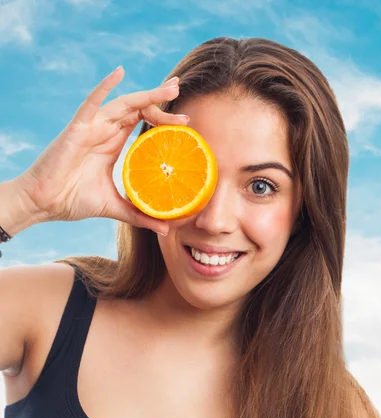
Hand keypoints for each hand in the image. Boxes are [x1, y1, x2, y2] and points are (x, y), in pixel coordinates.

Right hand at [15, 66, 188, 234]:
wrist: (44, 203)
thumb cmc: (74, 200)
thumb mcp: (116, 208)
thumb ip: (140, 215)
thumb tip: (167, 230)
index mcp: (114, 144)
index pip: (143, 123)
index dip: (163, 119)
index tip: (185, 123)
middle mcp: (105, 131)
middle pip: (138, 108)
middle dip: (160, 98)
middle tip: (181, 88)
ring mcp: (92, 128)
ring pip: (124, 104)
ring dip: (148, 94)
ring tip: (171, 87)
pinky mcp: (77, 129)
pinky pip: (92, 103)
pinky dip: (105, 87)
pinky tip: (120, 72)